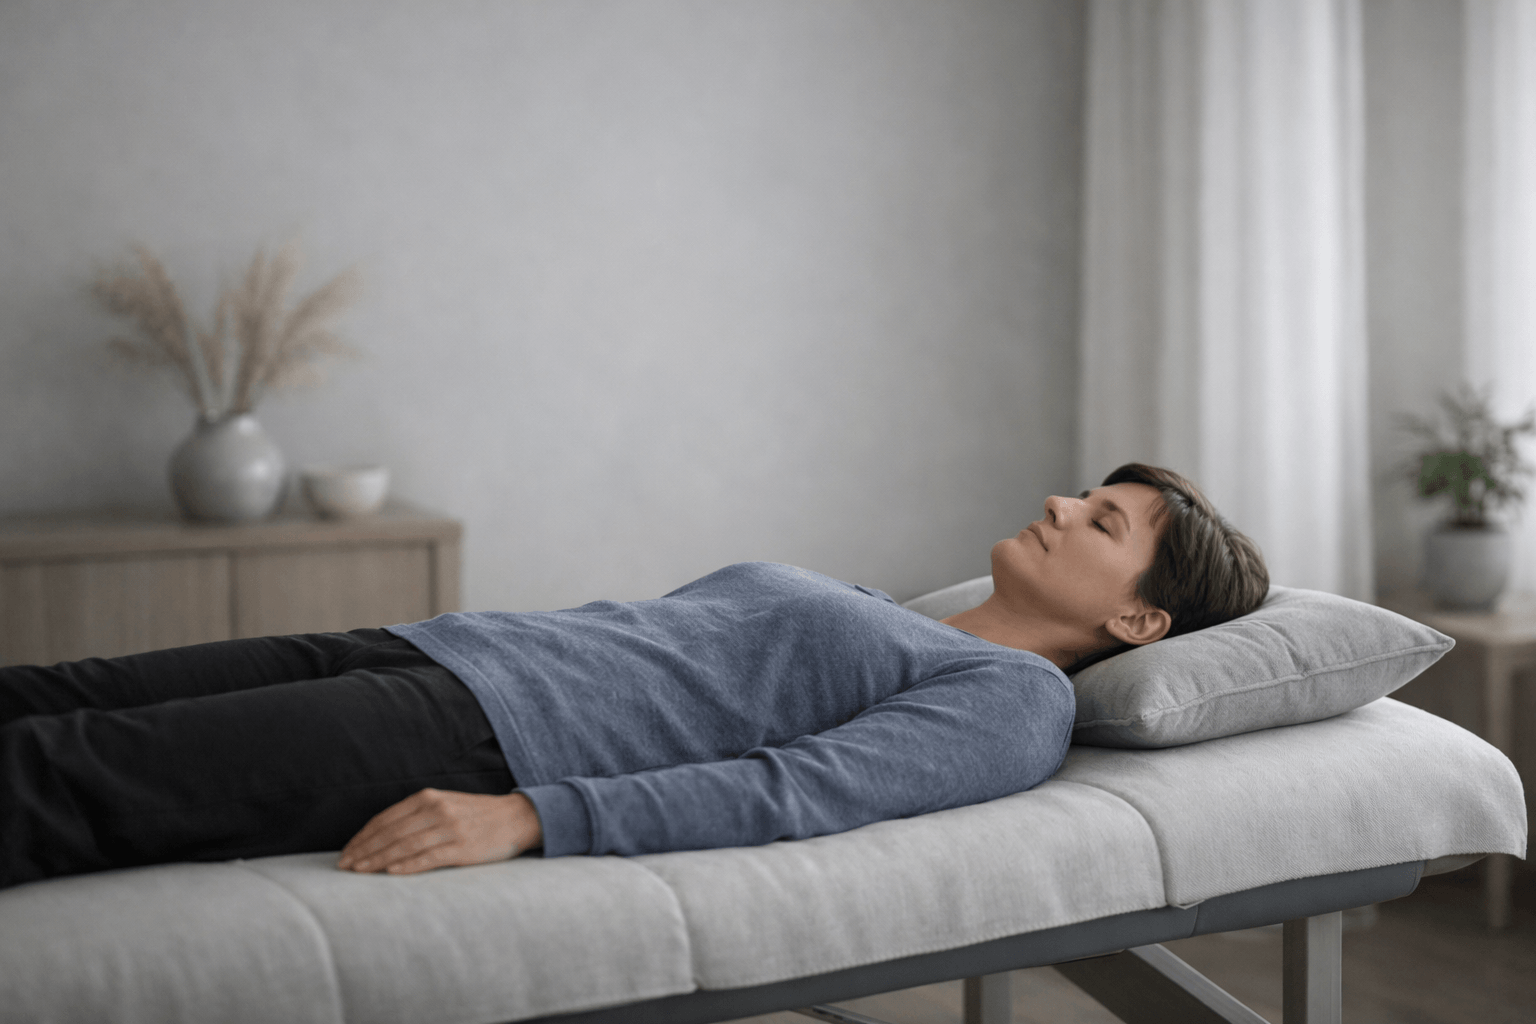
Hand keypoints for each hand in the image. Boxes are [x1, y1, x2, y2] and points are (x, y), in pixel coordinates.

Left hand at [337, 789, 542, 875]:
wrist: (517, 818)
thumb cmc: (477, 815)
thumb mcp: (446, 804)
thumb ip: (418, 815)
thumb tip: (382, 835)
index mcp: (429, 798)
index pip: (386, 819)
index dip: (363, 836)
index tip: (347, 852)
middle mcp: (437, 810)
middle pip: (390, 833)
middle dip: (364, 850)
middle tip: (344, 866)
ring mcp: (450, 829)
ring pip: (404, 846)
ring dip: (377, 860)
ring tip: (359, 871)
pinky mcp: (463, 848)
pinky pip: (429, 858)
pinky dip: (407, 865)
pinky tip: (390, 872)